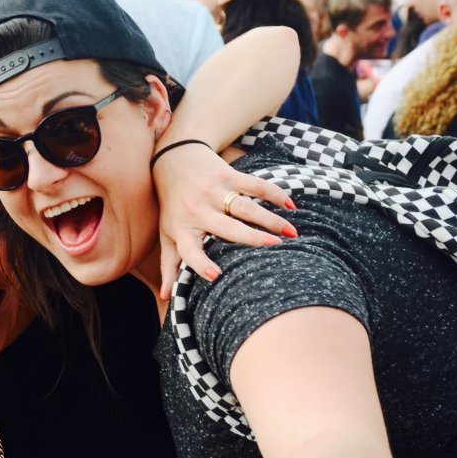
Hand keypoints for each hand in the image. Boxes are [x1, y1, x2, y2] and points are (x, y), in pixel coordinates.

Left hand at [151, 143, 296, 298]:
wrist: (172, 159)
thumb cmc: (172, 205)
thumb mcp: (167, 233)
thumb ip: (167, 265)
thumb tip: (166, 298)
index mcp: (182, 229)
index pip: (189, 250)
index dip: (200, 263)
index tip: (215, 275)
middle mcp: (197, 210)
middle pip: (228, 228)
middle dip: (252, 237)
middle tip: (276, 247)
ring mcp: (213, 191)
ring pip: (246, 206)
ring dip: (270, 219)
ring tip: (291, 233)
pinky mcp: (227, 175)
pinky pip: (254, 184)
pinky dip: (274, 193)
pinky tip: (291, 206)